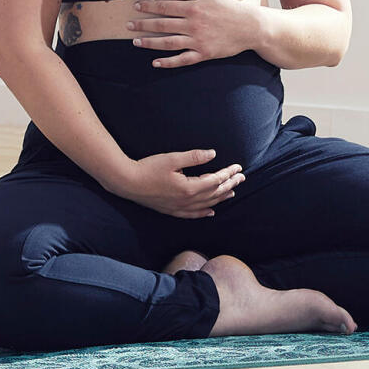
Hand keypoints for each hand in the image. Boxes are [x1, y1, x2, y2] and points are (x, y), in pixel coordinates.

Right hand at [103, 149, 245, 218]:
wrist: (127, 183)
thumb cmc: (148, 168)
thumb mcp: (172, 158)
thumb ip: (194, 157)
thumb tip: (213, 154)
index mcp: (189, 188)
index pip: (215, 181)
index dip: (228, 174)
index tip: (238, 168)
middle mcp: (186, 201)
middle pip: (214, 194)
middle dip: (229, 185)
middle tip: (242, 178)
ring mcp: (179, 208)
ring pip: (206, 205)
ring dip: (220, 198)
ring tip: (232, 192)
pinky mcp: (171, 210)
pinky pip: (193, 214)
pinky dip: (204, 213)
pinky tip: (211, 212)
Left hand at [129, 0, 263, 68]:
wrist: (251, 27)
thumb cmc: (230, 9)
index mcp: (194, 8)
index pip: (165, 7)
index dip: (149, 7)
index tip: (136, 7)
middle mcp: (193, 25)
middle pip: (162, 24)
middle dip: (143, 24)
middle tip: (128, 25)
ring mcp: (198, 41)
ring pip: (168, 42)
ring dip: (150, 43)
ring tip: (135, 42)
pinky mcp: (204, 54)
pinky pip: (182, 60)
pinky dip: (168, 62)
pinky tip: (155, 62)